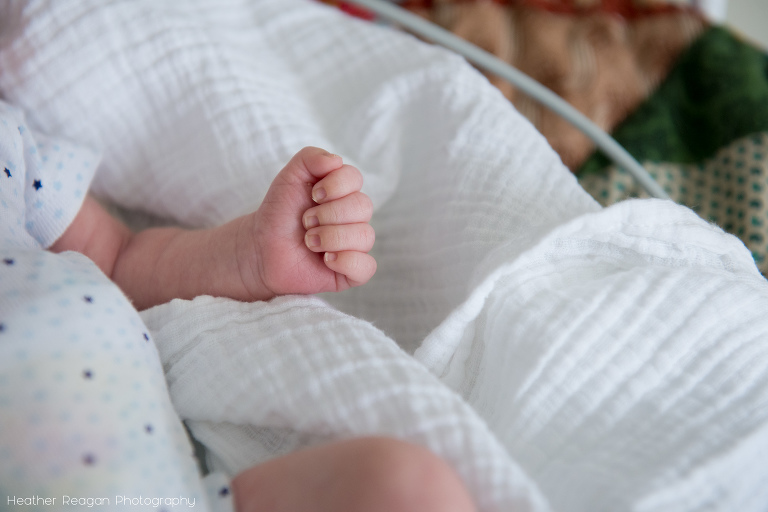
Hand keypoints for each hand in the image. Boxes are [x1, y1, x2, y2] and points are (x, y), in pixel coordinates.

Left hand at [236, 147, 375, 299]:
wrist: (262, 248)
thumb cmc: (279, 214)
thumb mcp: (289, 177)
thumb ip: (310, 158)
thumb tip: (337, 160)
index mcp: (343, 192)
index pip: (355, 178)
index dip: (335, 185)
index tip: (313, 195)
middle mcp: (353, 217)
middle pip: (363, 206)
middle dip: (328, 214)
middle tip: (305, 222)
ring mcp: (355, 244)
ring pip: (365, 236)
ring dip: (331, 237)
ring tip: (308, 242)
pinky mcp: (351, 272)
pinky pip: (367, 266)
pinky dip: (346, 261)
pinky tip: (326, 260)